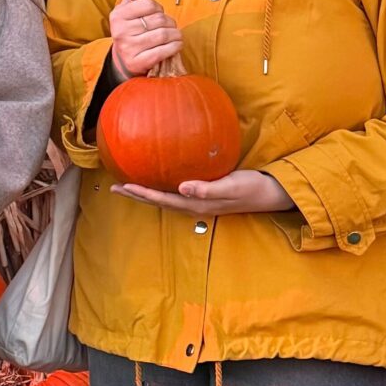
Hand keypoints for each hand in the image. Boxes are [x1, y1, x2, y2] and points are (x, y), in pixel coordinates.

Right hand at [108, 0, 182, 81]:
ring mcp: (129, 48)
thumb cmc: (130, 28)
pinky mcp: (138, 62)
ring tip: (176, 35)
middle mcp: (121, 31)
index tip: (158, 13)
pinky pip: (163, 52)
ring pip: (163, 35)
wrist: (122, 59)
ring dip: (176, 34)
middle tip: (169, 26)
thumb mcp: (127, 8)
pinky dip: (175, 47)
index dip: (158, 8)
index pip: (148, 4)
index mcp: (118, 15)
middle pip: (158, 20)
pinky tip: (176, 44)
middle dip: (169, 21)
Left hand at [113, 168, 295, 216]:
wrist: (271, 192)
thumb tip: (182, 189)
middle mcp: (194, 206)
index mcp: (196, 204)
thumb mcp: (231, 186)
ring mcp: (199, 202)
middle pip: (158, 201)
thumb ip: (207, 189)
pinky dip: (161, 188)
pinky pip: (176, 193)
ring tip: (128, 186)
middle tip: (114, 188)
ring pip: (165, 198)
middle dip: (136, 195)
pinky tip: (159, 180)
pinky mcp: (205, 194)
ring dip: (146, 193)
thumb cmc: (252, 187)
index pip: (162, 199)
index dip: (142, 194)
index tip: (123, 186)